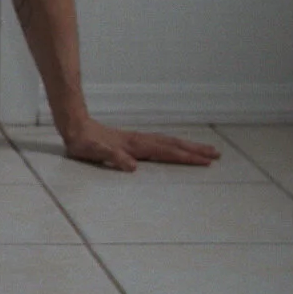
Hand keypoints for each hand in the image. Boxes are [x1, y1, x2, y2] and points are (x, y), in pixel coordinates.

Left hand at [61, 119, 219, 171]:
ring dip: (188, 146)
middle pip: (173, 144)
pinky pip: (160, 142)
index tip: (205, 161)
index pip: (166, 152)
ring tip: (206, 149)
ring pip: (168, 142)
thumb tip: (132, 167)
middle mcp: (140, 141)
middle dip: (195, 150)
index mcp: (134, 146)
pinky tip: (178, 147)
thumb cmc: (83, 143)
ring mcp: (137, 139)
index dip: (186, 157)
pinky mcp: (133, 140)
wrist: (74, 126)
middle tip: (217, 154)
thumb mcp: (93, 152)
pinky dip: (174, 144)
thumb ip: (112, 157)